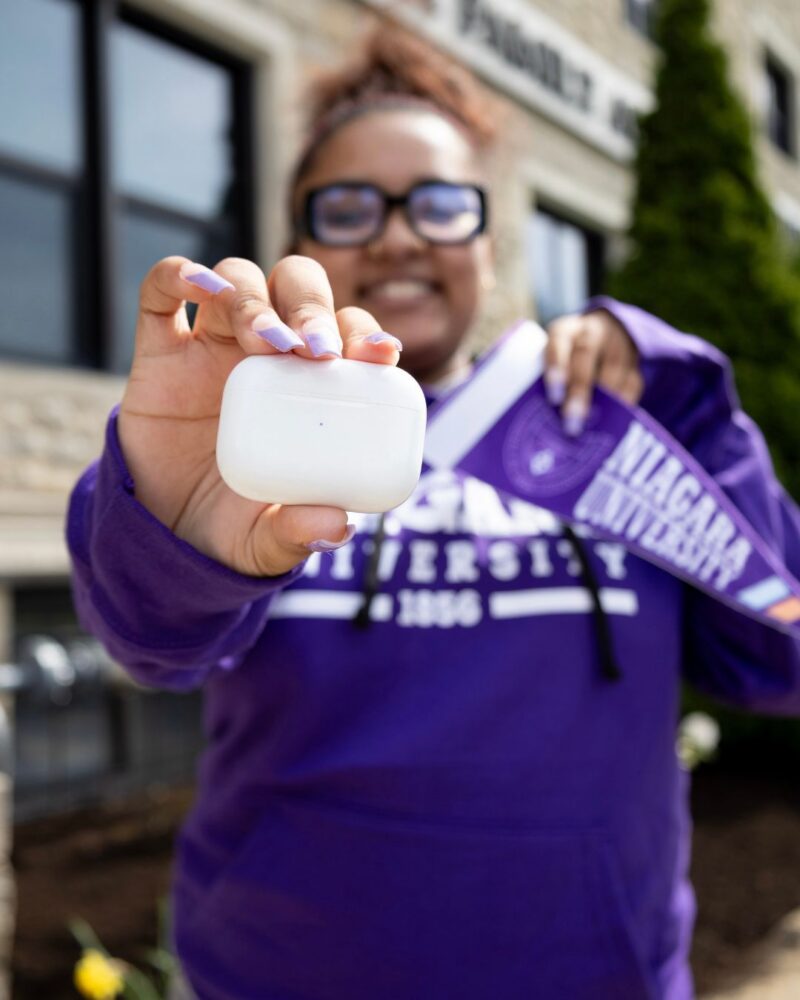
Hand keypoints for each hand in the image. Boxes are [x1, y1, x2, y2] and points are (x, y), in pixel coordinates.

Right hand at [118, 255, 401, 576]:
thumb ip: (298, 534)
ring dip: (256, 300)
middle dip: (312, 307)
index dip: (364, 333)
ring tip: (267, 342)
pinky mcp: (160, 353)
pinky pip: (162, 294)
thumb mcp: (268, 540)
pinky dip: (179, 275)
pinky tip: (198, 284)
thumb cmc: (233, 524)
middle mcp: (266, 355)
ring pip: (240, 281)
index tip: (379, 355)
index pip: (346, 335)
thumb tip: (336, 526)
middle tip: (316, 349)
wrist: (163, 532)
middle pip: (297, 291)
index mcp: (308, 388)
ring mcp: (212, 346)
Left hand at [544, 308, 643, 434]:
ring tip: (591, 429)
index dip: (557, 366)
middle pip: (586, 355)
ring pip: (613, 369)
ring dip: (602, 401)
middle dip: (579, 389)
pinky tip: (613, 424)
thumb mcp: (552, 359)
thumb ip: (544, 378)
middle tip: (572, 419)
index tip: (554, 397)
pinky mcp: (634, 364)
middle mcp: (592, 332)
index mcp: (566, 330)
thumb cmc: (565, 359)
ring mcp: (616, 345)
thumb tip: (536, 419)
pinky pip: (632, 384)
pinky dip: (623, 404)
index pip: (559, 340)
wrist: (603, 335)